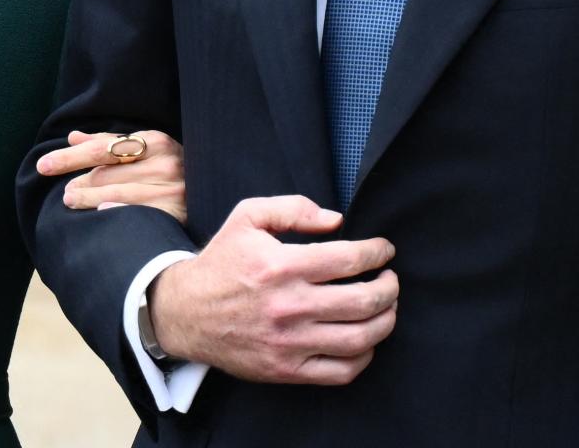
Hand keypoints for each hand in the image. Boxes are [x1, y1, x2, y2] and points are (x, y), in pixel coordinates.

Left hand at [35, 129, 186, 223]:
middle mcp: (165, 160)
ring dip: (90, 198)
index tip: (44, 165)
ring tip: (72, 201)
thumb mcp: (145, 150)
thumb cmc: (169, 171)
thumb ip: (109, 144)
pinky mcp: (177, 210)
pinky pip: (138, 212)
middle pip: (107, 172)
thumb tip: (73, 136)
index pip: (102, 148)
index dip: (70, 156)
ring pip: (117, 192)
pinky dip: (116, 212)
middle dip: (81, 182)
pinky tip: (102, 214)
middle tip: (65, 194)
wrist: (212, 195)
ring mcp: (172, 186)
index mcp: (155, 140)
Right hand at [148, 195, 397, 384]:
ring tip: (387, 307)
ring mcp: (290, 342)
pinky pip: (340, 371)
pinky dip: (364, 356)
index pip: (348, 259)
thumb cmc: (222, 261)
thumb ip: (293, 208)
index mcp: (281, 264)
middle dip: (389, 287)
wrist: (187, 312)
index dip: (376, 253)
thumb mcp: (248, 216)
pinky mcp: (287, 369)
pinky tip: (366, 339)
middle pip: (362, 301)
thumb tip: (336, 221)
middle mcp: (289, 305)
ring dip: (385, 321)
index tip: (385, 249)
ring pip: (359, 338)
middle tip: (391, 278)